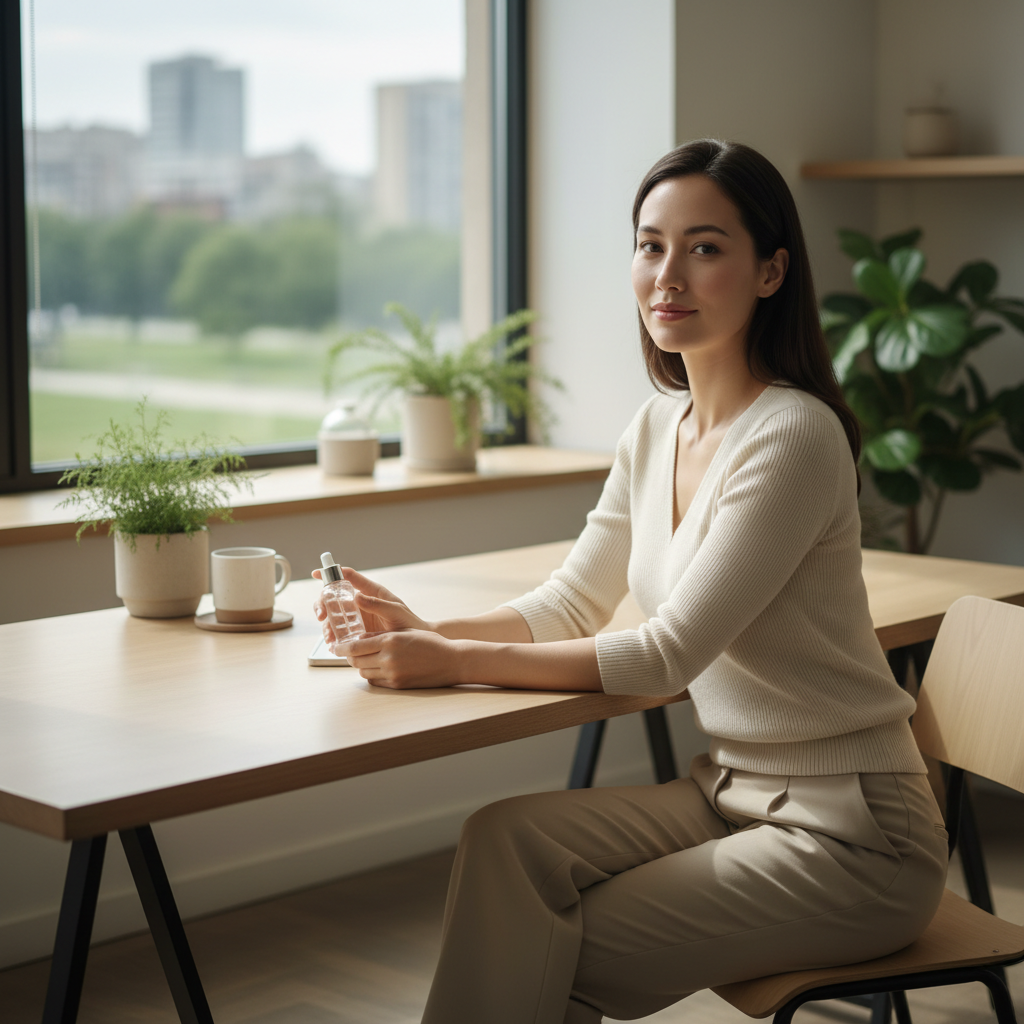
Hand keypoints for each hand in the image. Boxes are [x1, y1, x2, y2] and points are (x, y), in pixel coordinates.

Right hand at [312, 566, 431, 650]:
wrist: (413, 645)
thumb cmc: (408, 623)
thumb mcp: (395, 611)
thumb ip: (377, 604)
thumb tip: (356, 596)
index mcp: (370, 592)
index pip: (348, 578)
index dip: (331, 574)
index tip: (316, 573)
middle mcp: (360, 603)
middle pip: (333, 598)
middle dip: (322, 604)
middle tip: (322, 615)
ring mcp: (356, 619)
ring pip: (333, 617)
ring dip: (326, 625)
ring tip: (330, 636)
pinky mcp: (355, 634)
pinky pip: (339, 633)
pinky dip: (332, 638)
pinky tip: (332, 644)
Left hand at [340, 629, 462, 688]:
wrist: (451, 661)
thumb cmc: (430, 643)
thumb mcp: (404, 632)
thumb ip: (381, 636)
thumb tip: (360, 640)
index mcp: (389, 641)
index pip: (355, 646)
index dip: (342, 647)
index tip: (335, 646)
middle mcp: (388, 659)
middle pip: (356, 661)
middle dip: (350, 657)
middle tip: (348, 652)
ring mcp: (392, 674)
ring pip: (364, 672)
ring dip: (361, 666)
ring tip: (365, 659)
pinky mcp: (397, 686)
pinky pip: (375, 682)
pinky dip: (372, 675)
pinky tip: (377, 668)